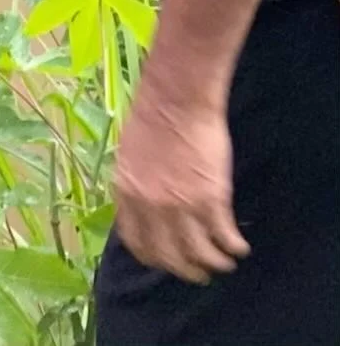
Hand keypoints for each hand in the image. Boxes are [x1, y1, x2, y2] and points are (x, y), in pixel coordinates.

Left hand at [115, 88, 249, 284]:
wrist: (178, 96)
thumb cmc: (153, 114)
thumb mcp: (131, 154)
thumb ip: (137, 185)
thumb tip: (146, 207)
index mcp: (128, 194)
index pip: (138, 243)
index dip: (154, 257)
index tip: (165, 260)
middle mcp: (152, 207)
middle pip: (170, 256)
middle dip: (186, 269)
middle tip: (199, 273)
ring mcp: (182, 206)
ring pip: (200, 253)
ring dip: (214, 263)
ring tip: (224, 262)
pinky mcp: (212, 199)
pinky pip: (224, 236)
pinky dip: (233, 246)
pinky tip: (239, 246)